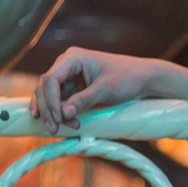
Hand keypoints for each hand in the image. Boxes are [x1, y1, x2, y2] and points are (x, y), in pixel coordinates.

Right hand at [30, 50, 187, 134]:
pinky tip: (62, 124)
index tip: (58, 118)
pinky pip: (57, 102)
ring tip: (61, 128)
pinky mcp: (71, 88)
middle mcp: (66, 65)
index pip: (50, 79)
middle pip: (44, 88)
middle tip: (55, 128)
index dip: (50, 100)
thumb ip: (84, 100)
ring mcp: (67, 77)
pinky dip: (58, 113)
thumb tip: (64, 113)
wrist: (143, 79)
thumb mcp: (106, 89)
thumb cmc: (127, 78)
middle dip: (49, 109)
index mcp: (73, 58)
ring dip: (52, 113)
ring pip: (48, 97)